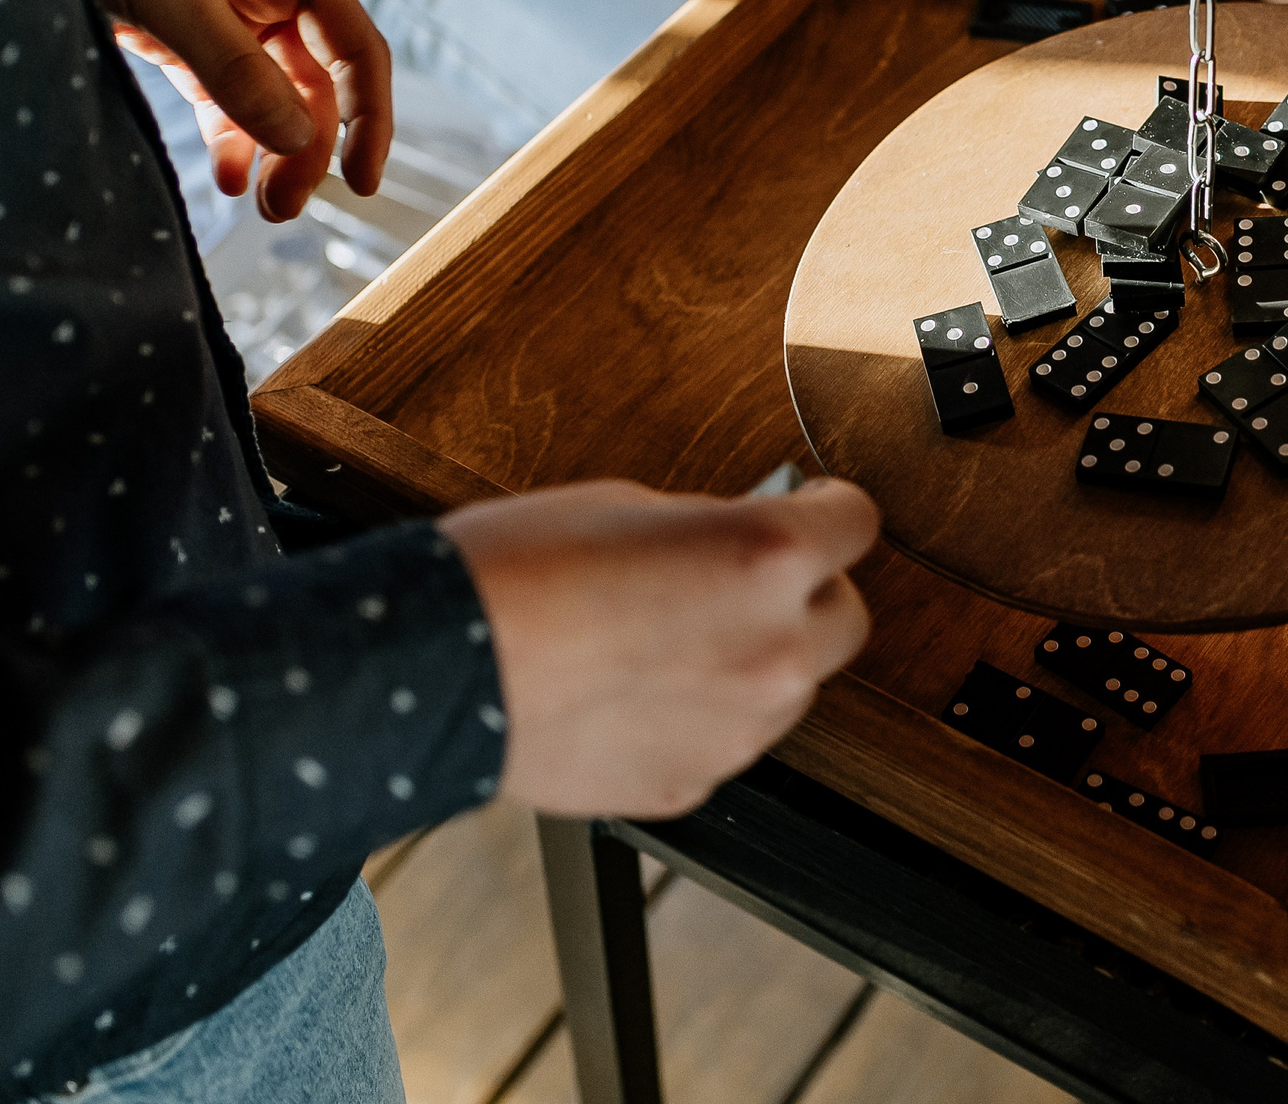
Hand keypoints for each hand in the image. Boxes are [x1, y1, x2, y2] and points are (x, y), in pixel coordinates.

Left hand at [6, 0, 390, 220]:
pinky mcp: (181, 30)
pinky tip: (224, 174)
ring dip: (270, 151)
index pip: (357, 50)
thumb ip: (235, 69)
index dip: (368, 119)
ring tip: (258, 205)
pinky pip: (222, 93)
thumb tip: (299, 142)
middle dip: (306, 148)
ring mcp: (225, 10)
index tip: (361, 184)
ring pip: (272, 95)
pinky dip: (228, 135)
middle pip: (315, 84)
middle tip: (280, 209)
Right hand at [443, 478, 878, 817]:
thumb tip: (734, 541)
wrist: (431, 671)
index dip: (829, 509)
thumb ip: (711, 529)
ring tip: (670, 638)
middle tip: (749, 579)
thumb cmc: (513, 574)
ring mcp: (739, 728)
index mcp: (766, 560)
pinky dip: (702, 715)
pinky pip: (727, 739)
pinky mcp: (693, 781)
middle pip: (846, 617)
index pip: (856, 523)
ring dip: (758, 658)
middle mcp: (774, 649)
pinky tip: (635, 691)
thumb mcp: (631, 506)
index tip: (813, 508)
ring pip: (790, 686)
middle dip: (809, 593)